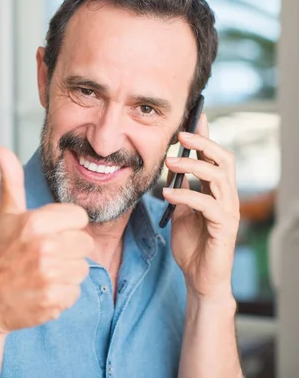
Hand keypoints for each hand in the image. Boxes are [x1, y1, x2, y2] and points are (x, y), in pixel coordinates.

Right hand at [0, 147, 92, 333]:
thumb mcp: (5, 216)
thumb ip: (12, 182)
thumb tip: (1, 149)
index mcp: (35, 222)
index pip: (79, 218)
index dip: (65, 227)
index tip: (47, 236)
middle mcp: (45, 246)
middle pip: (85, 243)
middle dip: (67, 251)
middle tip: (41, 257)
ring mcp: (50, 274)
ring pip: (82, 269)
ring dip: (65, 274)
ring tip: (40, 274)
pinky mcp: (55, 299)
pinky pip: (76, 292)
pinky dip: (61, 295)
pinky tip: (41, 291)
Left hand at [163, 114, 239, 300]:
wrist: (199, 278)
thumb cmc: (192, 245)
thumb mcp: (181, 212)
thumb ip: (181, 190)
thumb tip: (172, 169)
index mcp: (217, 191)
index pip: (215, 157)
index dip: (206, 137)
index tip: (193, 118)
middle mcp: (227, 197)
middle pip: (224, 159)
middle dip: (204, 143)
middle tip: (181, 135)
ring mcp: (228, 212)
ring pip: (220, 177)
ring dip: (193, 165)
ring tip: (170, 160)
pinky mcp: (224, 227)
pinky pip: (208, 204)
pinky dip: (186, 195)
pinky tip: (167, 193)